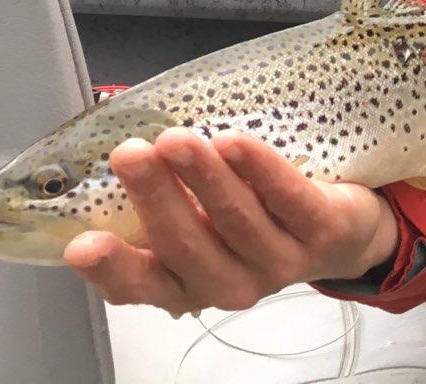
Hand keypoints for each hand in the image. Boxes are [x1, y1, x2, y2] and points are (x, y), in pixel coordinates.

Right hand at [63, 127, 398, 316]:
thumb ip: (158, 204)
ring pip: (235, 219)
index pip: (142, 284)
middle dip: (155, 197)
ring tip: (176, 140)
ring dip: (203, 177)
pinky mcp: (322, 231)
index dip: (112, 268)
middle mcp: (229, 282)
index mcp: (188, 282)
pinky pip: (287, 198)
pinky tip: (235, 142)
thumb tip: (109, 155)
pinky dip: (259, 169)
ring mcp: (278, 262)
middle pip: (187, 245)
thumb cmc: (256, 217)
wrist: (343, 232)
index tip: (82, 245)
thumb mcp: (201, 221)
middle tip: (130, 153)